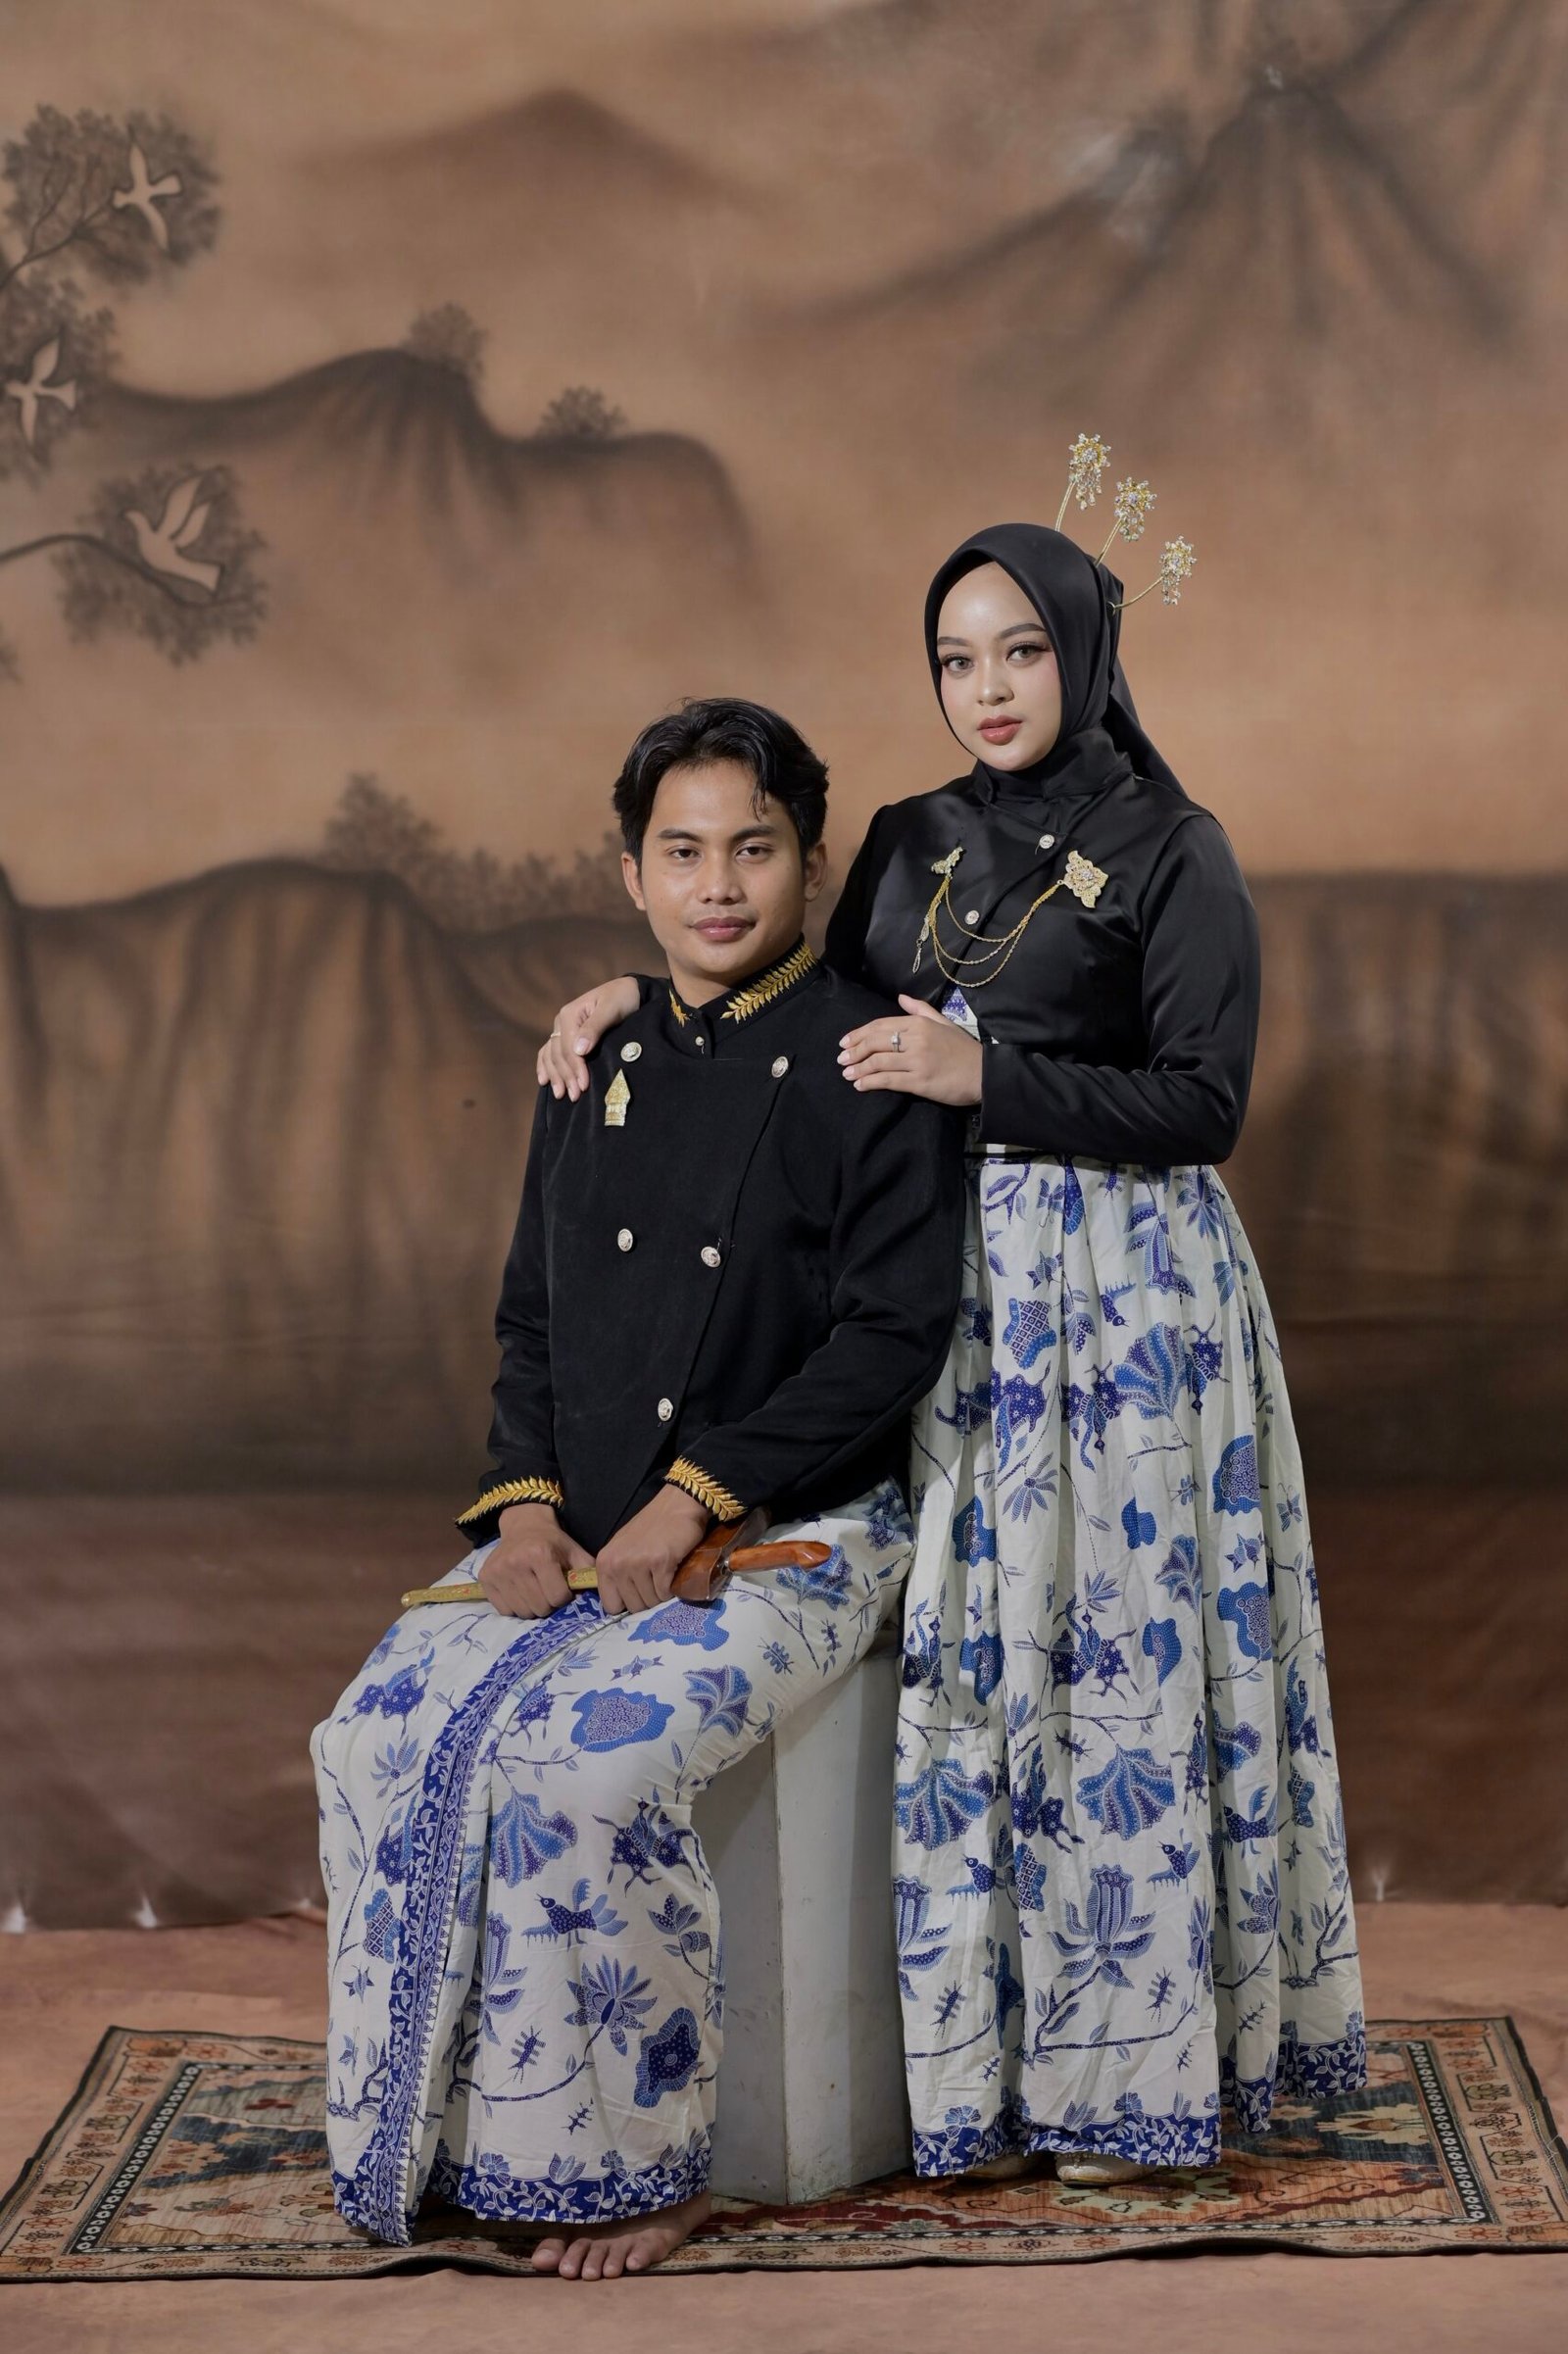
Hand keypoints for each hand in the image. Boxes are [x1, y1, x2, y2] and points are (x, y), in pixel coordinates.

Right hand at [480, 1503, 594, 1617]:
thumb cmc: (553, 1542)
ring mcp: (498, 1572)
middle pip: (540, 1608)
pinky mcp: (486, 1579)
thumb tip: (596, 1596)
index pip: (558, 1597)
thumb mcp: (575, 1552)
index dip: (564, 1596)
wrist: (524, 1526)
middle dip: (548, 1603)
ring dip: (532, 1606)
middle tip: (547, 1590)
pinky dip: (514, 1606)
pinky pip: (503, 1610)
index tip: (562, 1587)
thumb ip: (587, 1573)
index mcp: (540, 1554)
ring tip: (534, 1590)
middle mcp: (516, 1563)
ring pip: (522, 1612)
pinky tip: (519, 1591)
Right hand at [536, 976, 640, 1101]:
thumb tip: (579, 1050)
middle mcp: (561, 1021)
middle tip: (575, 1097)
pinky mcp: (566, 1035)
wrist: (629, 991)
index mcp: (570, 1014)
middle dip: (566, 1076)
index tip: (584, 1085)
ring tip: (561, 1095)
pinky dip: (545, 1066)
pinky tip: (544, 1081)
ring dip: (555, 1076)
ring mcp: (561, 1029)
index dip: (575, 1068)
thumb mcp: (611, 1009)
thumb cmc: (623, 998)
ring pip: (551, 1055)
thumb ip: (595, 1028)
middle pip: (558, 1054)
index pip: (568, 1047)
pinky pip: (549, 1052)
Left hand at [593, 1485, 710, 1615]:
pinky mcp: (660, 1563)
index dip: (627, 1603)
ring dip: (662, 1593)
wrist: (677, 1505)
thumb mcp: (624, 1548)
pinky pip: (666, 1592)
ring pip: (651, 1602)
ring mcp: (638, 1563)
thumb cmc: (651, 1527)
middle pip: (634, 1606)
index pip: (610, 1605)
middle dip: (648, 1599)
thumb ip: (618, 1573)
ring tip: (665, 1572)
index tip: (638, 1594)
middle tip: (656, 1580)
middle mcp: (617, 1564)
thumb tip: (625, 1605)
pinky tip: (674, 1570)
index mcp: (604, 1563)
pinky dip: (673, 1587)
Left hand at [837, 995, 982, 1105]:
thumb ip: (921, 1009)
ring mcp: (917, 1061)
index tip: (845, 1042)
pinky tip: (860, 1085)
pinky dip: (870, 1082)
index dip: (859, 1034)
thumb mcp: (944, 1022)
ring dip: (858, 1068)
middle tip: (841, 1059)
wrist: (984, 1074)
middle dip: (854, 1050)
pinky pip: (888, 1080)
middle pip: (875, 1042)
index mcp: (920, 1023)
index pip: (881, 1025)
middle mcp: (916, 1039)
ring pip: (878, 1062)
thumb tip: (901, 997)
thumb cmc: (964, 1049)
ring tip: (847, 1074)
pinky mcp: (919, 1082)